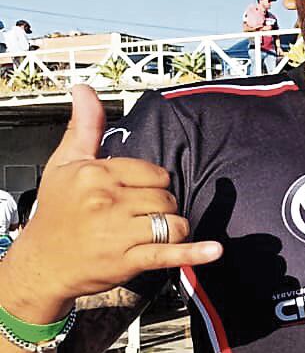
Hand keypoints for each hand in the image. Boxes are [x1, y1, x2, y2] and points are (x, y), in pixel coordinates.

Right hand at [0, 86, 220, 321]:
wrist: (42, 262)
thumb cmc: (56, 212)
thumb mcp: (65, 164)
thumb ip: (85, 127)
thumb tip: (85, 90)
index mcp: (95, 174)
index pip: (154, 173)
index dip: (152, 184)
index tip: (134, 193)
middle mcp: (107, 201)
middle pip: (167, 198)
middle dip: (161, 207)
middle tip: (136, 217)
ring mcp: (118, 232)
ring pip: (173, 223)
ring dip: (171, 230)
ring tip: (148, 234)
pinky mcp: (128, 260)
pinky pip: (168, 252)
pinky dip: (194, 252)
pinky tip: (214, 250)